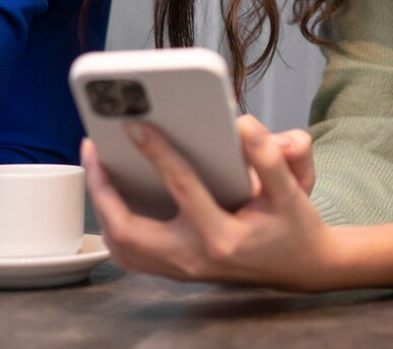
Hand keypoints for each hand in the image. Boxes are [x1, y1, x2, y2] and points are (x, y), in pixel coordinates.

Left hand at [84, 114, 336, 289]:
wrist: (301, 266)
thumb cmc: (293, 225)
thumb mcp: (292, 190)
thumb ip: (270, 158)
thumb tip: (243, 125)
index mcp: (222, 236)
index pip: (182, 189)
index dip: (158, 153)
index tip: (136, 124)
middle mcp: (194, 258)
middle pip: (128, 230)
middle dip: (102, 188)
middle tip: (92, 147)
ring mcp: (181, 269)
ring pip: (121, 244)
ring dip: (102, 205)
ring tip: (96, 163)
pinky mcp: (175, 269)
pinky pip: (129, 251)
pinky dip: (113, 222)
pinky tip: (111, 192)